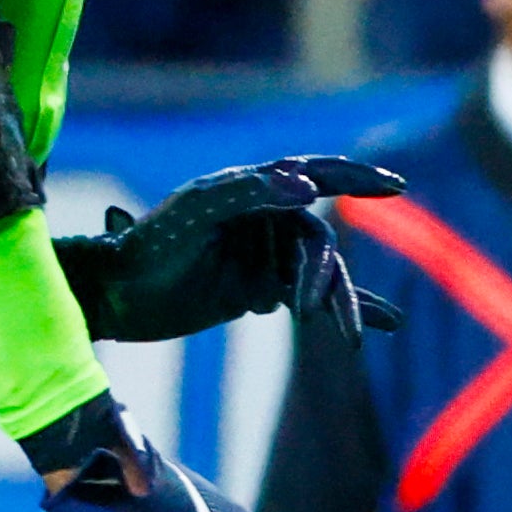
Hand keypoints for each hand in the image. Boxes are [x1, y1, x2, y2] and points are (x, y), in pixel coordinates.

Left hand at [58, 157, 405, 345]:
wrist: (117, 296)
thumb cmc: (148, 245)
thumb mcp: (194, 213)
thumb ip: (248, 193)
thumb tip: (309, 188)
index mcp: (253, 190)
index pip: (317, 175)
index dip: (357, 177)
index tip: (395, 186)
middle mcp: (267, 219)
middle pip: (319, 243)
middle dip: (323, 276)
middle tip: (307, 308)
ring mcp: (267, 256)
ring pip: (321, 275)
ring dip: (338, 302)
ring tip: (348, 337)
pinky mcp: (263, 290)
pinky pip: (315, 298)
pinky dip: (350, 308)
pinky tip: (385, 323)